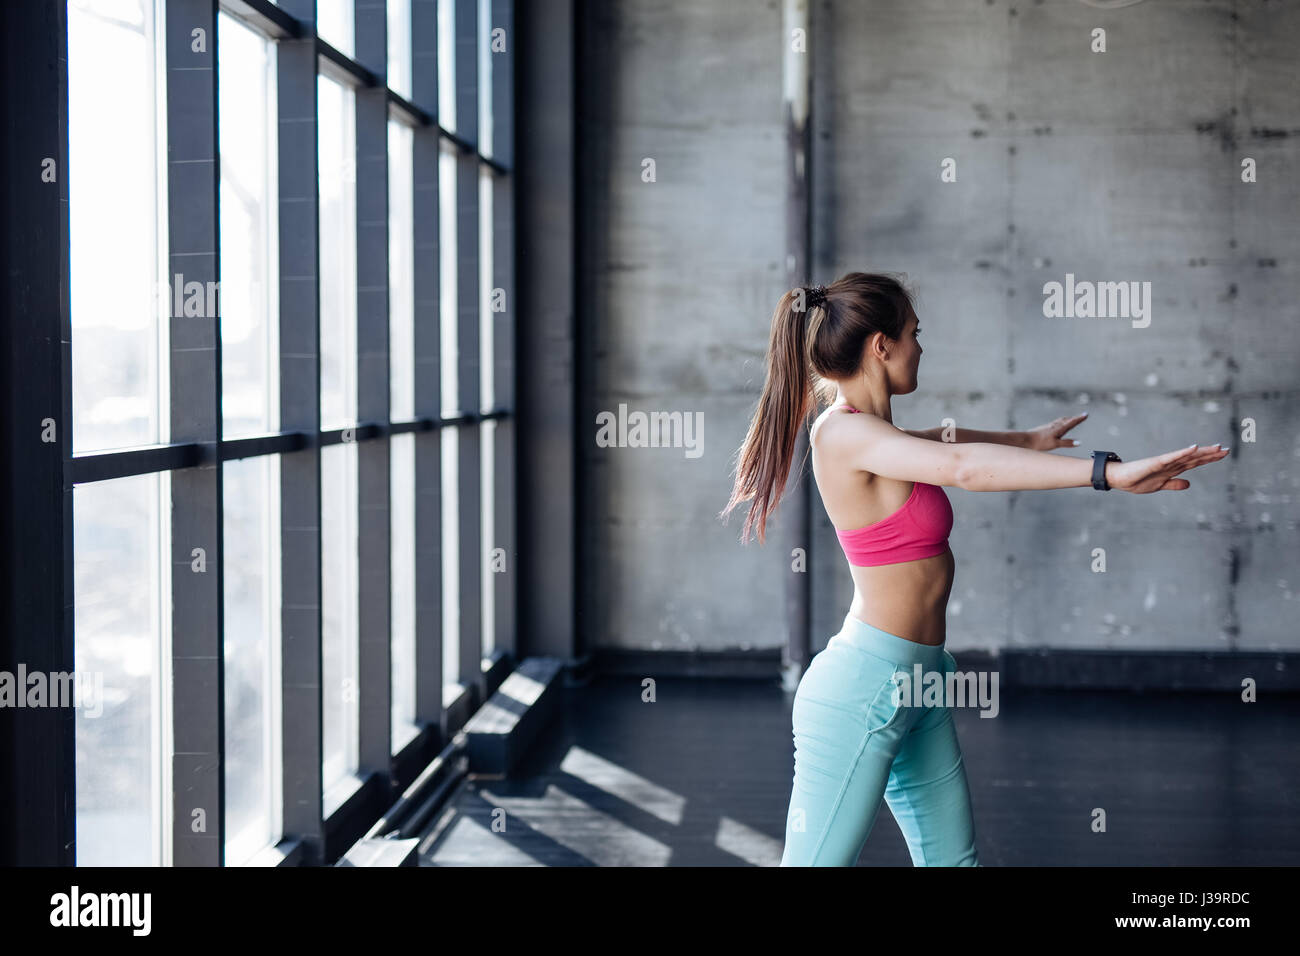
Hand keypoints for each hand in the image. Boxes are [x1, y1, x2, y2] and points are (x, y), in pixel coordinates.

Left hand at [1024, 412, 1088, 450]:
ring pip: (1061, 421)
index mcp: (1059, 428)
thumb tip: (1079, 442)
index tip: (1086, 414)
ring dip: (1068, 419)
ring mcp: (1049, 426)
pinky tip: (1058, 424)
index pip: (1071, 422)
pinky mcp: (1044, 428)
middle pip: (1067, 420)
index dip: (1079, 419)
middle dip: (1075, 418)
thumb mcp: (1055, 444)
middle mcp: (1054, 425)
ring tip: (1072, 418)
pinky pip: (1055, 423)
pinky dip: (1060, 422)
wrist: (1025, 440)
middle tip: (1083, 416)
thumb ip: (1067, 443)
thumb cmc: (1040, 443)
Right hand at [1108, 443, 1229, 493]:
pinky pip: (1172, 457)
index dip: (1209, 458)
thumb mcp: (1160, 486)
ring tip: (1216, 448)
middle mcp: (1171, 464)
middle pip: (1194, 458)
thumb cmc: (1136, 481)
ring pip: (1187, 456)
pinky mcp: (1156, 463)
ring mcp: (1165, 462)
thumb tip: (1189, 484)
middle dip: (1210, 454)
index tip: (1223, 454)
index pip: (1195, 462)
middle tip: (1226, 449)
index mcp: (1173, 469)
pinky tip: (1193, 448)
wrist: (1120, 479)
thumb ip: (1174, 484)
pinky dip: (1183, 452)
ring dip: (1202, 452)